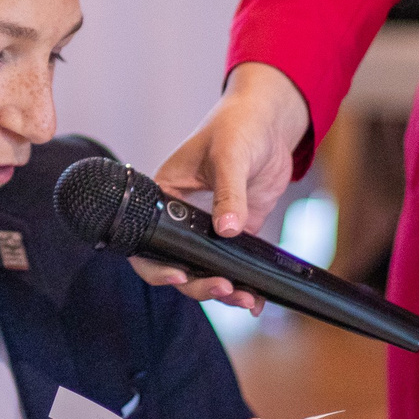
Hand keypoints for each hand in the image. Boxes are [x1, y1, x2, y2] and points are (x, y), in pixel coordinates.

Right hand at [140, 63, 310, 307]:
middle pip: (179, 262)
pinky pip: (234, 264)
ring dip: (222, 289)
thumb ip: (228, 193)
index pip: (148, 239)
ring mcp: (210, 227)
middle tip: (222, 287)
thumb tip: (228, 230)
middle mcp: (182, 216)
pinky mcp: (238, 231)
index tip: (178, 275)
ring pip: (206, 269)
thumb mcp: (230, 155)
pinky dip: (244, 282)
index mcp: (165, 195)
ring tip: (245, 299)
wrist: (270, 120)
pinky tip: (256, 299)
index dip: (157, 264)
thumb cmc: (237, 125)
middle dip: (198, 283)